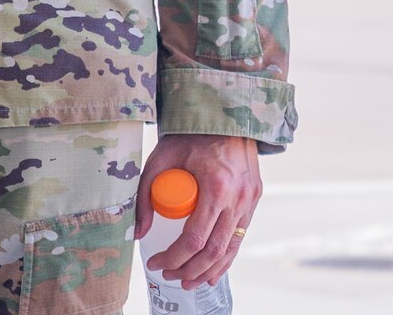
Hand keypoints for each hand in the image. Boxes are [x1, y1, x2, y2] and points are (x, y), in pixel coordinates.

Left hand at [135, 133, 261, 285]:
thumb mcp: (161, 160)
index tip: (157, 263)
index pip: (195, 238)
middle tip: (170, 276)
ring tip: (190, 281)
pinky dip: (228, 256)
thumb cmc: (190, 135)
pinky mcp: (255, 196)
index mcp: (216, 186)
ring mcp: (250, 197)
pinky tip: (214, 270)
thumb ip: (146, 196)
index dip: (174, 258)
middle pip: (214, 249)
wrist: (224, 112)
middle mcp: (238, 195)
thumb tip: (138, 233)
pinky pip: (241, 234)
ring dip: (210, 270)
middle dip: (190, 270)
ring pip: (231, 247)